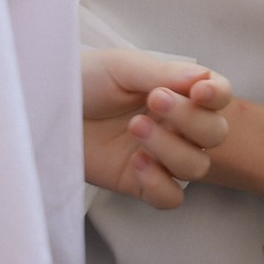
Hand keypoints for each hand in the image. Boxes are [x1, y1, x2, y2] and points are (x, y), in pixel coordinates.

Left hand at [82, 48, 232, 208]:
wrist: (44, 108)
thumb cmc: (84, 79)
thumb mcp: (122, 66)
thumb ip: (164, 73)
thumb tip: (204, 78)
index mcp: (177, 91)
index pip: (218, 96)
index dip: (218, 95)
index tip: (199, 92)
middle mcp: (176, 125)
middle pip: (214, 134)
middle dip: (190, 120)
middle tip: (154, 101)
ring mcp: (161, 156)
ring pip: (196, 166)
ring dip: (171, 148)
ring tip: (135, 127)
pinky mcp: (140, 183)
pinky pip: (170, 197)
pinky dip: (160, 182)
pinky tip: (136, 162)